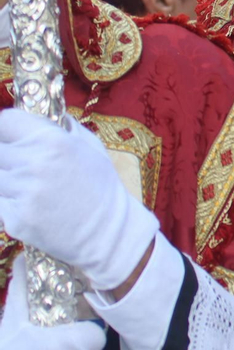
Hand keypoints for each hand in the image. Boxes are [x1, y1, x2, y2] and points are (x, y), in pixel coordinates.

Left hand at [0, 110, 158, 290]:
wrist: (108, 232)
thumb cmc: (102, 186)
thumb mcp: (89, 146)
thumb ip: (59, 128)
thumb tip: (36, 117)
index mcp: (53, 142)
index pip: (5, 121)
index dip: (6, 128)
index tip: (11, 136)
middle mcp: (33, 165)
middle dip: (6, 154)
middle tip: (19, 163)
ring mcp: (22, 194)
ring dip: (6, 179)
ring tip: (26, 184)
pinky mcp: (15, 220)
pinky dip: (9, 202)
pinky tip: (30, 205)